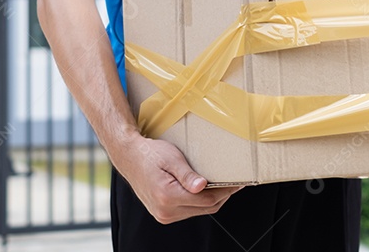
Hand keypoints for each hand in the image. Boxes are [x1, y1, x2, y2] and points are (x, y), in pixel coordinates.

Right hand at [117, 136, 241, 223]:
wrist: (129, 157)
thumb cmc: (150, 154)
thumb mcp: (171, 158)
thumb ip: (187, 175)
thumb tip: (202, 187)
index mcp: (168, 197)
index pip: (206, 200)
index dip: (225, 191)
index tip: (238, 183)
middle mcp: (166, 211)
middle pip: (205, 208)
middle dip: (222, 196)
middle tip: (235, 184)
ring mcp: (164, 215)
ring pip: (198, 211)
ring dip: (212, 200)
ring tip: (223, 186)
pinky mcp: (163, 214)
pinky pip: (189, 211)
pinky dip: (200, 202)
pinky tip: (206, 191)